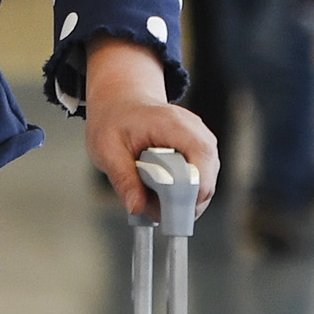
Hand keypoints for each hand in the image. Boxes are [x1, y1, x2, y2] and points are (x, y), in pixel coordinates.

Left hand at [82, 34, 219, 220]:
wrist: (122, 103)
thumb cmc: (115, 120)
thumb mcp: (107, 149)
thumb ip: (123, 178)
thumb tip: (136, 207)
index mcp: (173, 124)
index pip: (201, 158)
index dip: (190, 190)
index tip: (168, 210)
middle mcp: (195, 131)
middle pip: (206, 176)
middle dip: (182, 201)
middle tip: (152, 208)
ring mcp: (200, 141)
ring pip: (205, 183)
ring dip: (180, 199)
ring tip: (151, 196)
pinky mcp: (199, 153)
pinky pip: (199, 181)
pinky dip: (181, 193)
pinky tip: (159, 191)